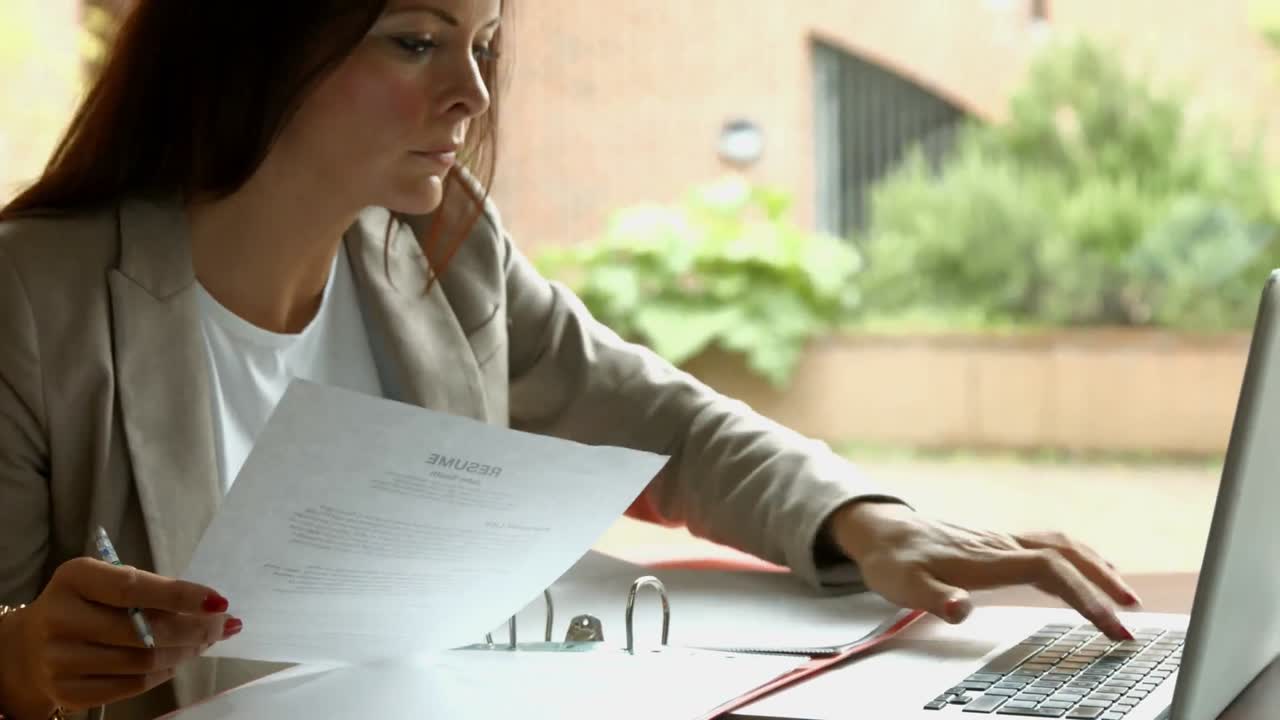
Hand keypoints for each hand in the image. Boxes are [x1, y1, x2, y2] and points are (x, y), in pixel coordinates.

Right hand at [0, 558, 239, 717]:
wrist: (28, 646)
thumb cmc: (84, 603)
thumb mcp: (105, 582)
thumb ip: (150, 589)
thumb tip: (212, 605)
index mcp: (75, 579)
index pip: (134, 588)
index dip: (181, 596)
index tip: (219, 601)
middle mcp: (62, 618)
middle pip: (146, 632)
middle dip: (196, 629)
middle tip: (223, 625)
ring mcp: (62, 659)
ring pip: (144, 661)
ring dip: (186, 652)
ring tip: (205, 641)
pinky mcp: (69, 691)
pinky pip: (133, 685)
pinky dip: (164, 672)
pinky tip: (178, 660)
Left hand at [826, 501, 1140, 640]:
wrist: (880, 531)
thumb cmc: (892, 561)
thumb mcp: (902, 585)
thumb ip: (933, 598)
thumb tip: (960, 609)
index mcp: (985, 559)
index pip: (1049, 570)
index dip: (1084, 594)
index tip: (1110, 625)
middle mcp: (1000, 546)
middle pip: (1066, 555)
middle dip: (1103, 584)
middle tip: (1132, 617)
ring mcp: (1001, 542)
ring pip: (1062, 546)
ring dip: (1097, 567)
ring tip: (1126, 596)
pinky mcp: (999, 544)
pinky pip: (1050, 546)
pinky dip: (1079, 559)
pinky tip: (1090, 571)